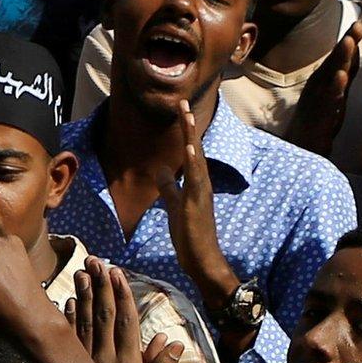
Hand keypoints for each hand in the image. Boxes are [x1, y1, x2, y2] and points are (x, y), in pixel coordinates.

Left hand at [69, 257, 182, 362]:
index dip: (122, 295)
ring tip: (82, 271)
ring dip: (83, 295)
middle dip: (101, 286)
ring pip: (83, 321)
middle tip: (98, 261)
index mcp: (126, 362)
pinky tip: (67, 300)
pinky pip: (69, 337)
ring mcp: (86, 361)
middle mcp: (104, 358)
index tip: (119, 273)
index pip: (125, 321)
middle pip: (102, 315)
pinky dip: (68, 317)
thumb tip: (174, 341)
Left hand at [152, 101, 236, 309]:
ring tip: (186, 115)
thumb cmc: (190, 235)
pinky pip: (196, 180)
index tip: (180, 110)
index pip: (189, 152)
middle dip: (188, 126)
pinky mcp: (198, 204)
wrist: (202, 260)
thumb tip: (160, 170)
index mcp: (195, 183)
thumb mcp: (174, 206)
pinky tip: (190, 149)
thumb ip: (168, 188)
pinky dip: (194, 164)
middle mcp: (201, 183)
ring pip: (196, 160)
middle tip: (182, 102)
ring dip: (191, 137)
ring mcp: (201, 193)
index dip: (184, 132)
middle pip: (194, 149)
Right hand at [284, 19, 361, 156]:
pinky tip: (341, 75)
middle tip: (359, 24)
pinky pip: (329, 97)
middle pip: (335, 59)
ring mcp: (318, 97)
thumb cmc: (320, 119)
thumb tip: (354, 54)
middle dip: (347, 42)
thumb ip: (345, 75)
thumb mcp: (335, 94)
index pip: (340, 56)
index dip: (350, 39)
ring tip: (349, 42)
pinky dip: (335, 86)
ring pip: (331, 74)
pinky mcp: (320, 112)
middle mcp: (319, 84)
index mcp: (324, 79)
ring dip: (340, 58)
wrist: (304, 146)